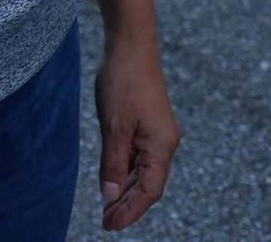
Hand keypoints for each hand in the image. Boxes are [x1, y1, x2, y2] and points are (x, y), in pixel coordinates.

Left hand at [95, 39, 180, 230]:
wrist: (130, 46)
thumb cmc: (123, 82)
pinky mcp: (148, 125)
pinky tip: (113, 178)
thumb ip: (112, 163)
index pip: (148, 190)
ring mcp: (157, 134)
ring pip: (142, 171)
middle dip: (127, 204)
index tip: (110, 225)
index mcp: (162, 147)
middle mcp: (164, 144)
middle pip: (147, 184)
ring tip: (107, 206)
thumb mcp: (114, 126)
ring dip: (125, 189)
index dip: (130, 211)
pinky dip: (125, 170)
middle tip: (105, 221)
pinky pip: (139, 156)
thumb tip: (110, 196)